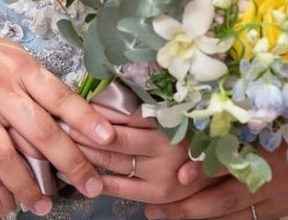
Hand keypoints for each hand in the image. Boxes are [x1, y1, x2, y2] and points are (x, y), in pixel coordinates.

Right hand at [0, 18, 115, 216]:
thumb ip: (37, 84)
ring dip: (26, 186)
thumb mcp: (10, 56)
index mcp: (19, 68)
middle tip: (90, 185)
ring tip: (42, 207)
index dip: (86, 120)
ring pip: (3, 155)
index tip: (108, 140)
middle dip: (70, 162)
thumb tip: (72, 114)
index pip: (60, 97)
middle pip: (39, 131)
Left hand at [67, 105, 215, 203]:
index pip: (124, 112)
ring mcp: (160, 172)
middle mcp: (164, 145)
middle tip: (57, 119)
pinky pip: (119, 185)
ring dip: (83, 149)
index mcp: (170, 120)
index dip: (98, 108)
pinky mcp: (156, 193)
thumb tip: (109, 94)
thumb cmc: (204, 139)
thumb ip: (153, 106)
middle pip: (112, 134)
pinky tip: (77, 172)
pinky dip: (96, 178)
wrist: (231, 177)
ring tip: (60, 140)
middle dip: (82, 128)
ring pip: (111, 157)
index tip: (75, 102)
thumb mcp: (186, 115)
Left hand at [144, 133, 287, 218]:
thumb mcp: (270, 118)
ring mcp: (276, 203)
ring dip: (196, 218)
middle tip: (156, 208)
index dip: (206, 169)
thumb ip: (236, 125)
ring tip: (163, 215)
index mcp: (272, 151)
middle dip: (189, 206)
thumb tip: (195, 123)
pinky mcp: (276, 213)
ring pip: (231, 216)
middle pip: (227, 200)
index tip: (181, 174)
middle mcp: (273, 182)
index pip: (233, 163)